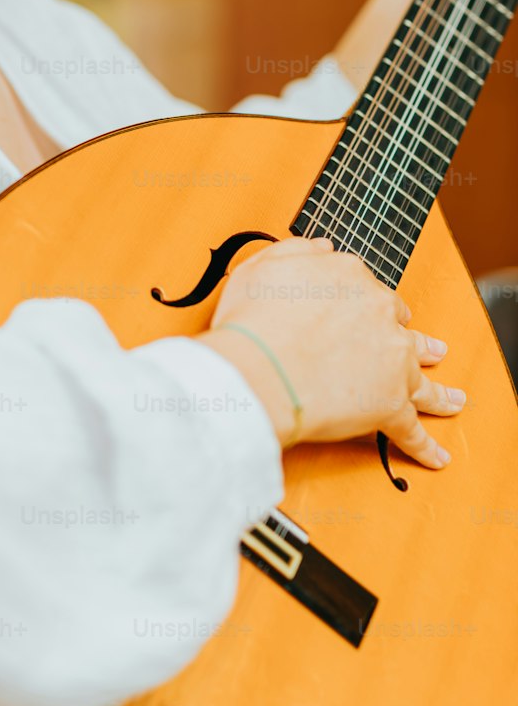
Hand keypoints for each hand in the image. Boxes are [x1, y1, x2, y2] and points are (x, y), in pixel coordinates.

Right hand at [202, 237, 464, 468]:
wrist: (259, 369)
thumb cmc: (253, 321)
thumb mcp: (266, 264)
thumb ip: (300, 251)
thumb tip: (326, 249)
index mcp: (351, 279)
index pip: (367, 290)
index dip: (362, 306)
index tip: (358, 316)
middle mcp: (380, 314)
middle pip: (403, 329)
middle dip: (411, 341)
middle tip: (426, 351)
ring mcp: (392, 361)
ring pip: (423, 379)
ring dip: (439, 392)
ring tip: (452, 401)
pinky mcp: (391, 406)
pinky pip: (413, 431)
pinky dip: (425, 446)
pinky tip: (435, 456)